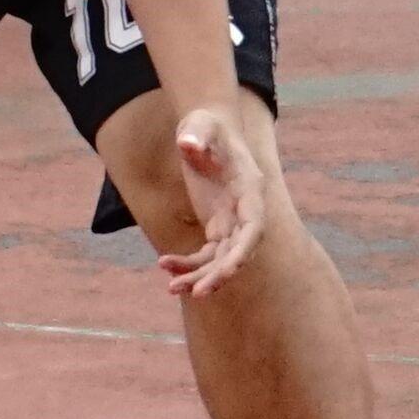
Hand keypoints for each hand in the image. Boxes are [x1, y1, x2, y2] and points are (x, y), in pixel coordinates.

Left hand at [157, 92, 282, 296]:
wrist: (206, 129)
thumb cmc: (206, 125)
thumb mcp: (200, 125)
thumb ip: (196, 134)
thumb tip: (187, 143)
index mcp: (250, 189)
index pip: (253, 227)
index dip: (243, 251)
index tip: (228, 270)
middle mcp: (246, 210)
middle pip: (238, 252)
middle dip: (220, 275)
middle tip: (196, 293)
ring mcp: (231, 221)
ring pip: (221, 260)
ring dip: (200, 276)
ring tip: (171, 288)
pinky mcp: (217, 226)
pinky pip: (206, 254)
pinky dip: (188, 264)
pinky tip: (164, 264)